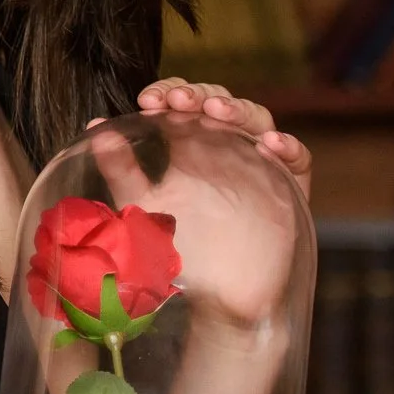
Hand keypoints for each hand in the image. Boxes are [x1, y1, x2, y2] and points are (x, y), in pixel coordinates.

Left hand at [83, 78, 311, 330]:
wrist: (212, 301)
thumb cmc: (178, 253)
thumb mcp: (141, 207)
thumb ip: (120, 170)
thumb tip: (95, 129)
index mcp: (189, 150)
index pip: (184, 104)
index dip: (169, 92)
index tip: (146, 100)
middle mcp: (224, 152)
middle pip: (220, 103)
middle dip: (200, 95)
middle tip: (176, 101)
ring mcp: (259, 168)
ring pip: (259, 121)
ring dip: (239, 111)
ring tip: (215, 112)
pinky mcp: (288, 193)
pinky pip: (299, 162)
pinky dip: (289, 147)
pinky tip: (270, 145)